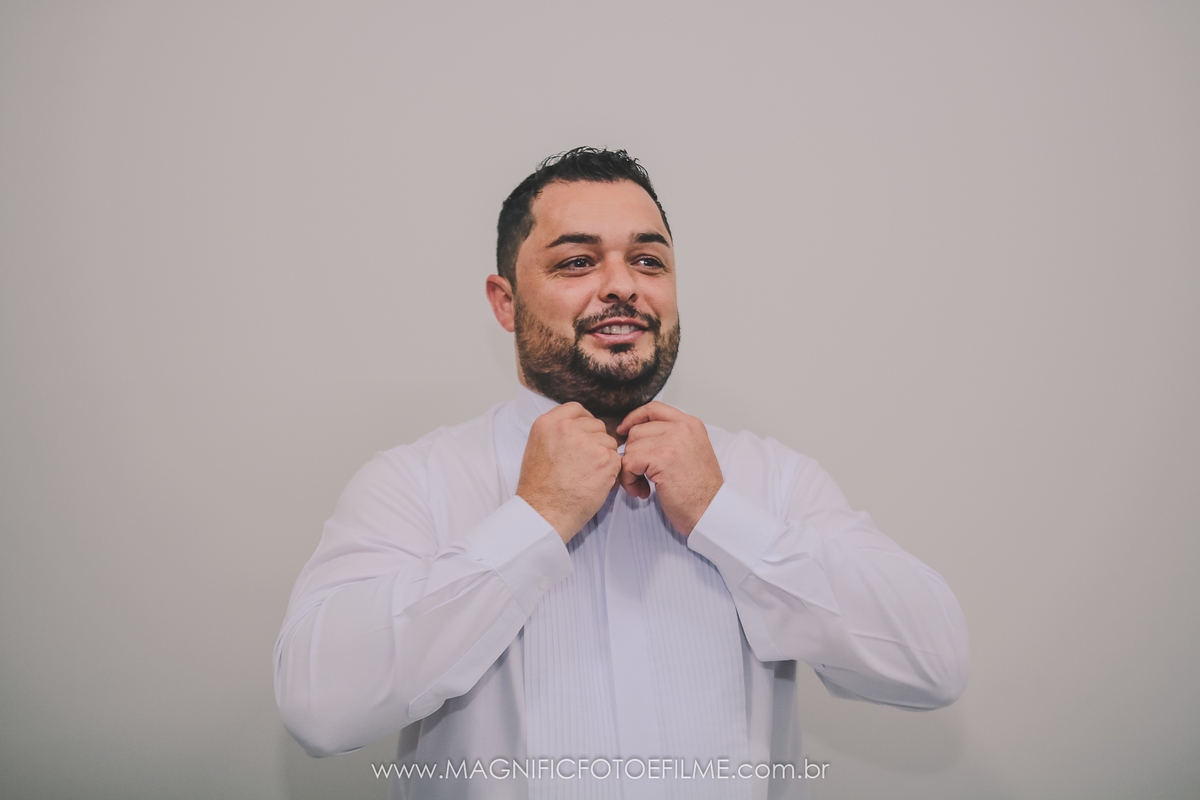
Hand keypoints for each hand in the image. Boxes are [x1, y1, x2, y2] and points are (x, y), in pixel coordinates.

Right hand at [517, 402, 621, 543]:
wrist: (543, 513)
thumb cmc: (539, 489)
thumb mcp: (537, 448)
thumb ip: (557, 433)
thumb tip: (578, 428)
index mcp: (548, 423)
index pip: (577, 410)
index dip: (584, 425)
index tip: (583, 439)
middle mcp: (567, 428)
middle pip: (596, 426)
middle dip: (595, 443)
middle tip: (583, 465)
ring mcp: (587, 443)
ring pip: (609, 443)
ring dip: (604, 459)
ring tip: (587, 477)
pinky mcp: (604, 460)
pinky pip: (617, 460)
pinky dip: (611, 473)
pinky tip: (595, 484)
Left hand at [616, 402, 722, 534]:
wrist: (711, 510)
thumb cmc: (700, 491)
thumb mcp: (691, 453)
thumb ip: (670, 439)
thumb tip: (638, 436)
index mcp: (690, 424)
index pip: (654, 409)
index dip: (634, 418)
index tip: (624, 430)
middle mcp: (682, 428)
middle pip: (637, 431)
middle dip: (632, 455)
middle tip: (641, 476)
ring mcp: (672, 441)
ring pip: (631, 448)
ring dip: (630, 470)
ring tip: (643, 486)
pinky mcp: (661, 458)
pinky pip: (629, 463)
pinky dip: (629, 479)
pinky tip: (642, 491)